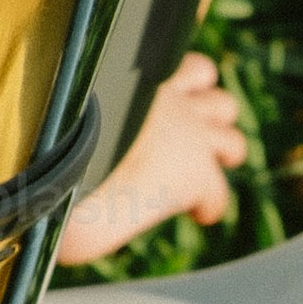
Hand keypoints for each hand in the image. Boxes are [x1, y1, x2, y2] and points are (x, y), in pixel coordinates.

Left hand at [51, 54, 245, 269]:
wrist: (69, 135)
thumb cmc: (82, 195)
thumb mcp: (93, 236)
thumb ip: (108, 228)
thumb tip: (86, 234)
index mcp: (192, 178)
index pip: (216, 199)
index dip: (206, 208)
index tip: (195, 212)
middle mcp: (194, 136)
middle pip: (233, 144)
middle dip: (221, 155)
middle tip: (195, 162)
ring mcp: (177, 100)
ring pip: (220, 101)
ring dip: (211, 113)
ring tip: (192, 120)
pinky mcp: (154, 72)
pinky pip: (192, 67)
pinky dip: (189, 77)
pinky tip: (169, 86)